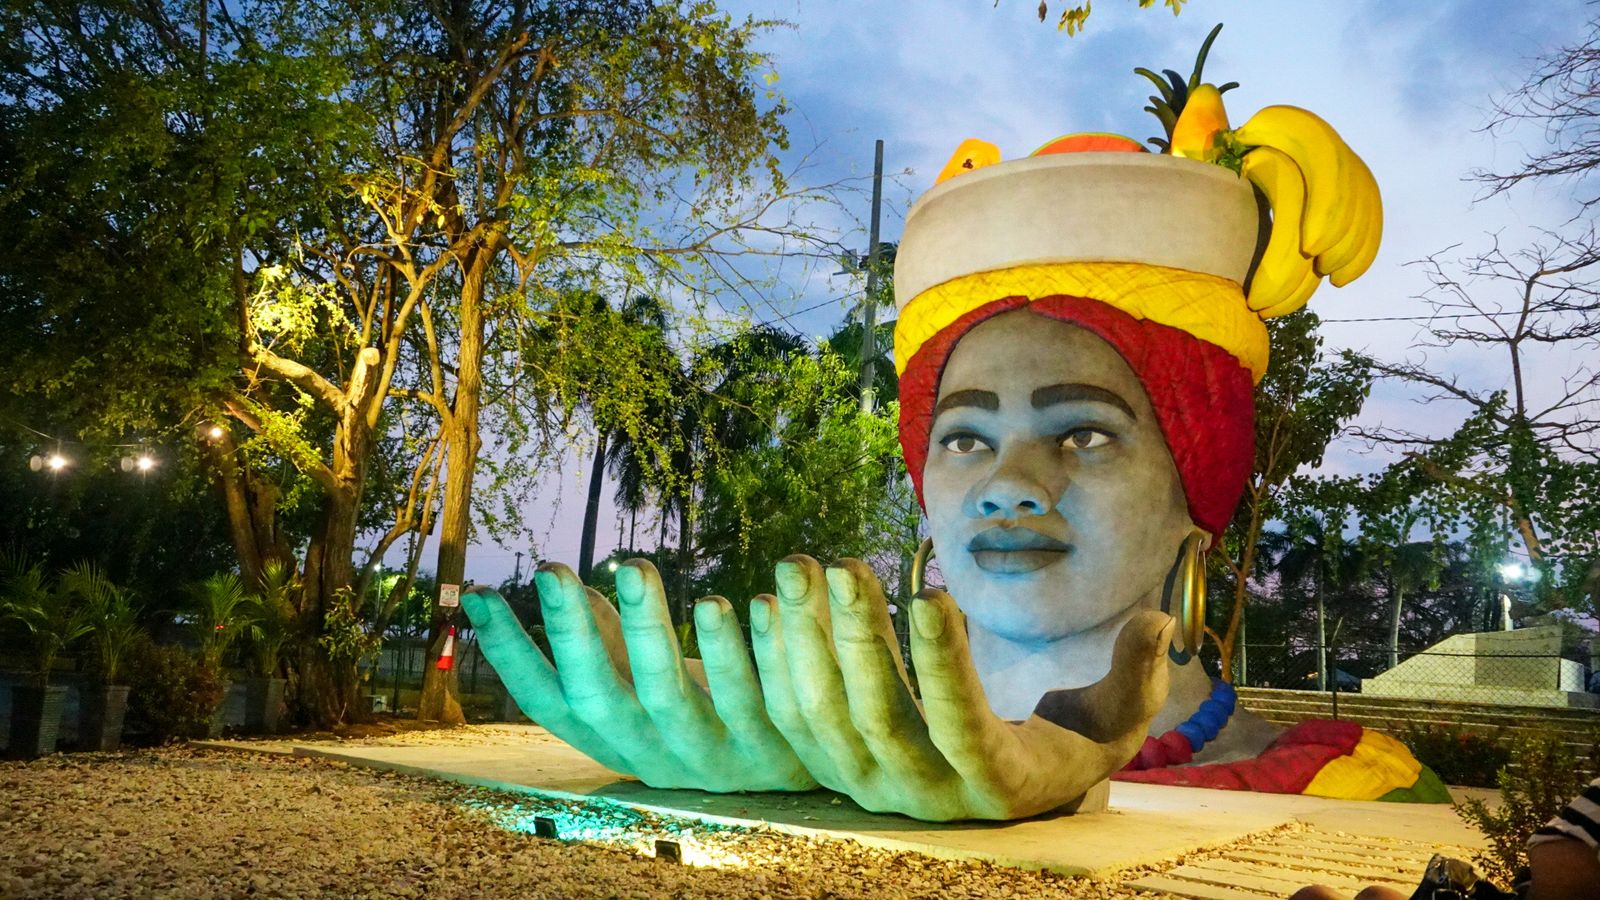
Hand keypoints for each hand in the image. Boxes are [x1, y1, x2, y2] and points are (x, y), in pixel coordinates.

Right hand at [460, 561, 815, 791]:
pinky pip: (748, 696)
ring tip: (632, 565)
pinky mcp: (764, 750)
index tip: (477, 594)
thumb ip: (615, 647)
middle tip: (551, 569)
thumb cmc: (708, 718)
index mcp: (612, 736)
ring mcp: (705, 756)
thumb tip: (571, 595)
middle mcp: (648, 753)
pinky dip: (738, 647)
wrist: (795, 777)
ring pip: (668, 695)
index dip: (509, 652)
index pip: (545, 700)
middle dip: (571, 636)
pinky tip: (734, 599)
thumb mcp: (649, 688)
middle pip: (598, 698)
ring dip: (648, 627)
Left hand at [751, 555, 1172, 820]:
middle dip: (858, 639)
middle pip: (880, 718)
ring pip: (826, 717)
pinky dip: (777, 664)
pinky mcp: (833, 768)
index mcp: (996, 782)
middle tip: (842, 565)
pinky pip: (794, 718)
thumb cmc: (1066, 742)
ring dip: (807, 641)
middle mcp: (925, 793)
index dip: (945, 665)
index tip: (932, 593)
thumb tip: (1157, 621)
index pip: (963, 725)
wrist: (1005, 792)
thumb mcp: (1113, 717)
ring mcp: (872, 783)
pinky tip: (767, 602)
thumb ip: (1133, 674)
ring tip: (800, 566)